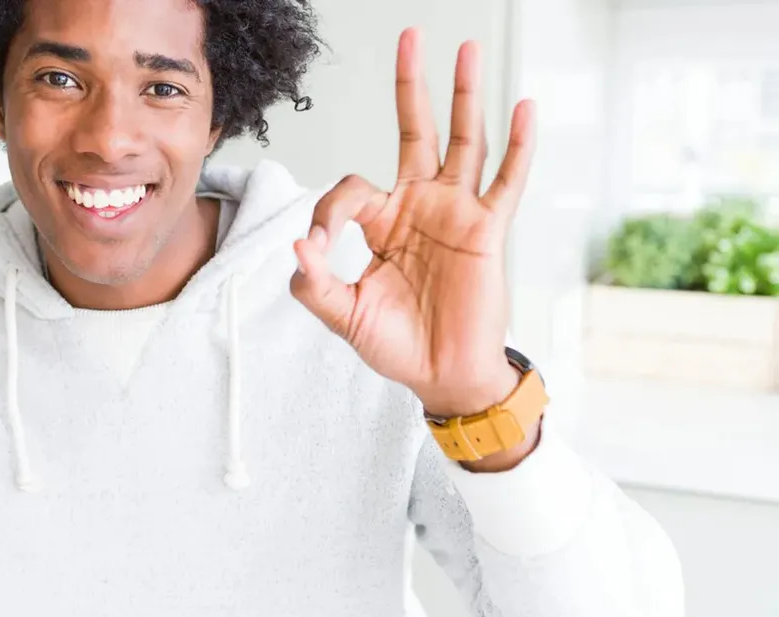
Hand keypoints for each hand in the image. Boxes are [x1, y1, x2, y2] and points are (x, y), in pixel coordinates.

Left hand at [290, 28, 535, 417]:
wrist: (442, 376)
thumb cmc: (396, 345)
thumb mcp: (344, 316)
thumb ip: (316, 284)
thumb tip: (299, 246)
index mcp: (382, 222)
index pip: (350, 189)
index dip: (329, 212)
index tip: (321, 247)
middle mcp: (419, 206)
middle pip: (415, 132)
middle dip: (412, 86)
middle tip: (412, 35)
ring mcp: (456, 213)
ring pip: (462, 143)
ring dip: (465, 97)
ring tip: (468, 50)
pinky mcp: (487, 230)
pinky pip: (505, 181)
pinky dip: (517, 146)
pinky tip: (521, 106)